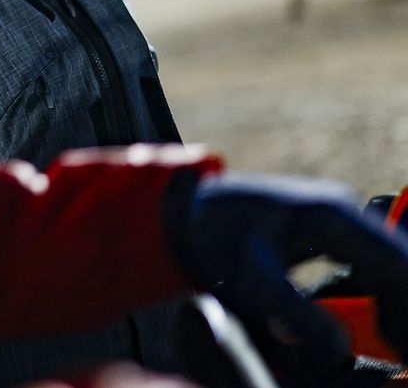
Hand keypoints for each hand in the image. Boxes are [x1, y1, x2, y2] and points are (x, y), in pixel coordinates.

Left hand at [169, 173, 407, 386]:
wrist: (174, 208)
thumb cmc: (208, 237)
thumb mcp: (251, 281)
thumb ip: (296, 316)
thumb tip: (338, 349)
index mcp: (334, 216)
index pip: (400, 266)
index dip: (407, 310)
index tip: (402, 346)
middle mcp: (340, 210)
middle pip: (397, 266)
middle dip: (400, 310)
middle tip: (397, 351)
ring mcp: (331, 216)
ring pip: (383, 265)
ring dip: (390, 303)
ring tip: (387, 343)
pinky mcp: (318, 228)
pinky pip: (360, 265)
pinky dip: (368, 294)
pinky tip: (358, 323)